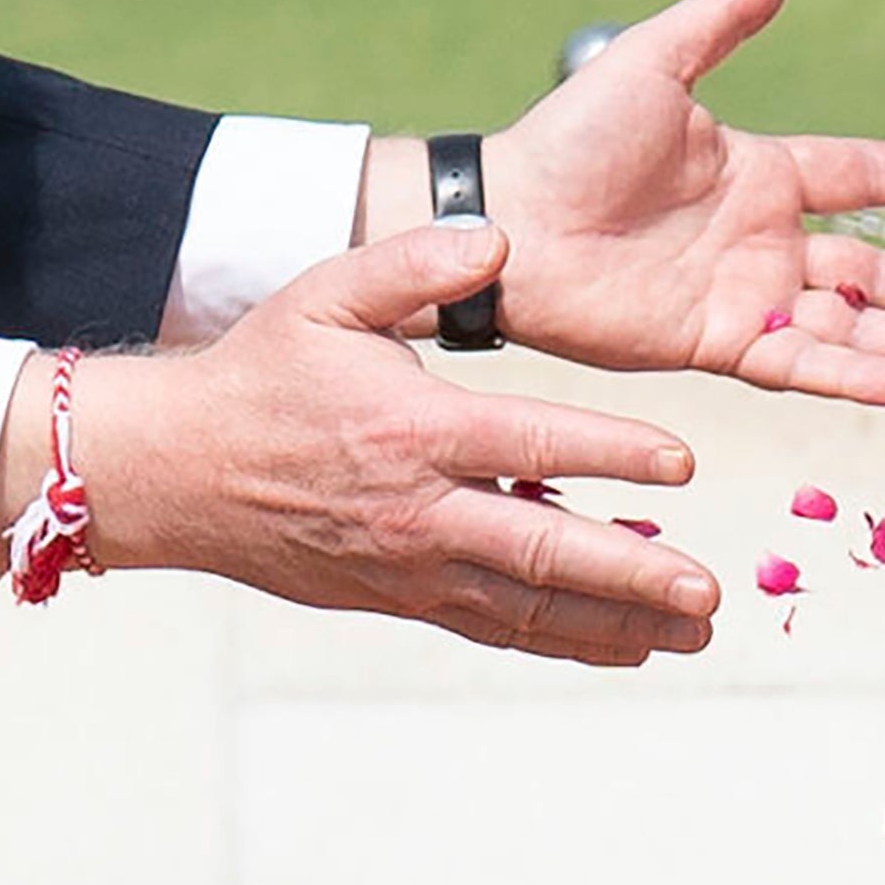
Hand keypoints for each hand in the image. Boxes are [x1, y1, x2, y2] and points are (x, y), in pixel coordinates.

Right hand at [0, 222, 721, 666]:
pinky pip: (491, 627)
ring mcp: (409, 566)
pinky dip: (559, 641)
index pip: (533, 441)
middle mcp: (418, 510)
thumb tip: (496, 238)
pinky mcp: (397, 599)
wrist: (176, 472)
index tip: (682, 463)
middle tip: (707, 592)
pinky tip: (621, 647)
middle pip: (543, 551)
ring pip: (526, 607)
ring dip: (615, 625)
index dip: (612, 454)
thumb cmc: (260, 375)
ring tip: (691, 633)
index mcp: (412, 429)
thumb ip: (414, 262)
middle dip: (633, 577)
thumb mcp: (324, 294)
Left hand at [464, 0, 884, 403]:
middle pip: (880, 268)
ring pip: (854, 323)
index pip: (862, 174)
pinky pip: (798, 360)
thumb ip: (721, 20)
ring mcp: (743, 295)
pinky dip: (851, 372)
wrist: (505, 220)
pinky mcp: (713, 343)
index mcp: (757, 171)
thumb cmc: (566, 139)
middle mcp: (761, 239)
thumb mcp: (652, 63)